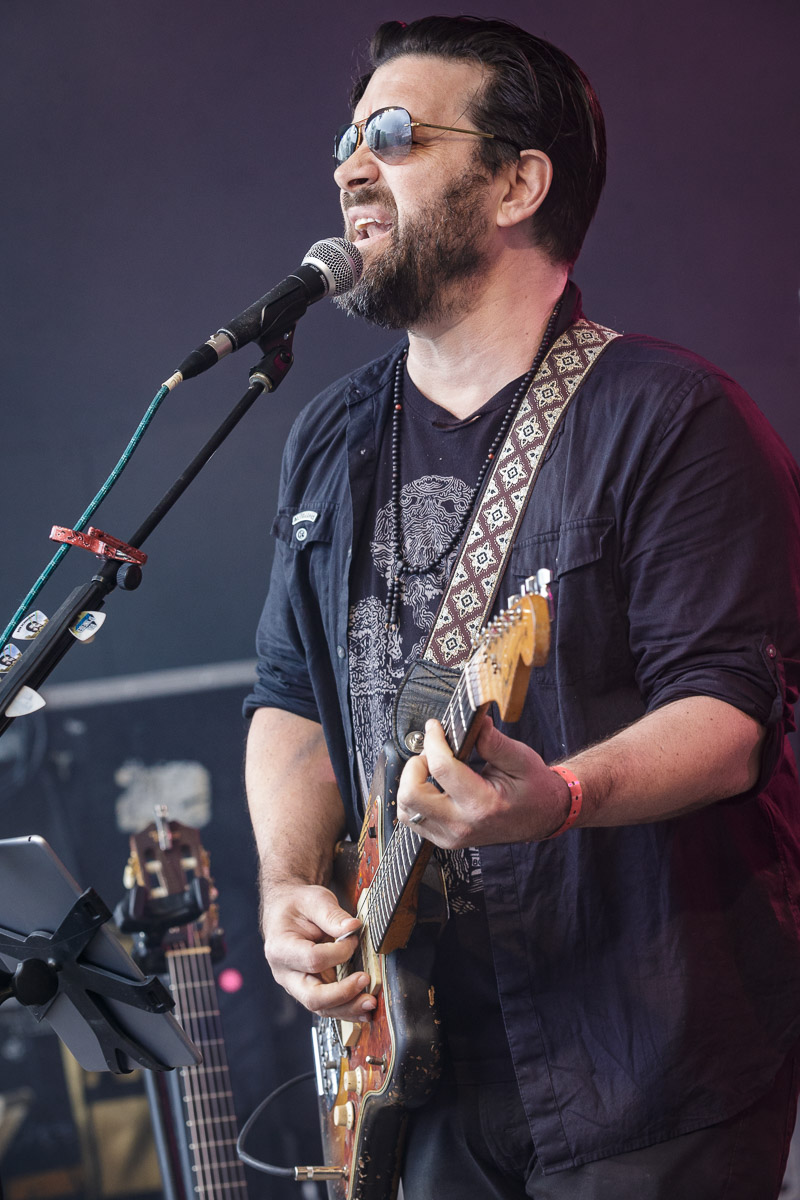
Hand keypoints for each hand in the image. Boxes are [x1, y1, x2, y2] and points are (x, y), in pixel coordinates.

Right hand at [261, 882, 376, 1020]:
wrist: (286, 911)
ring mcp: (296, 985)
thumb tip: (354, 927)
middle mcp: (285, 973)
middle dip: (342, 994)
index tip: (354, 938)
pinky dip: (346, 1009)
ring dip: (348, 1008)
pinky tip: (363, 1009)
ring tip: (370, 1002)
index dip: (338, 952)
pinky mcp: (309, 989)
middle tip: (365, 981)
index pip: (313, 959)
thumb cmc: (298, 905)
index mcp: (281, 948)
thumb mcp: (314, 900)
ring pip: (321, 1008)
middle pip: (312, 997)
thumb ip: (332, 915)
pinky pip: (327, 1006)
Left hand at [396, 715, 570, 846]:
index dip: (433, 740)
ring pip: (406, 810)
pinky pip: (413, 819)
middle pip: (411, 795)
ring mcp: (451, 836)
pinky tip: (432, 784)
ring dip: (411, 783)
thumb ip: (494, 741)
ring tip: (431, 769)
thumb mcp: (521, 759)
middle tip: (432, 753)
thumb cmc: (533, 788)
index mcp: (482, 804)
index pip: (441, 768)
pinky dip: (415, 798)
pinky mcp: (444, 839)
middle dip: (415, 765)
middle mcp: (462, 824)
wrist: (542, 817)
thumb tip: (475, 722)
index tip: (436, 726)